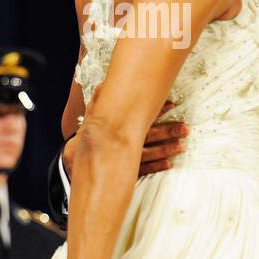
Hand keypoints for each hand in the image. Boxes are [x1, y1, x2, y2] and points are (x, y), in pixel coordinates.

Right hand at [63, 101, 186, 178]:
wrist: (73, 167)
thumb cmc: (85, 141)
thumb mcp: (89, 121)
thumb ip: (97, 102)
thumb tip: (104, 84)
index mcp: (115, 129)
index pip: (140, 117)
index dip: (157, 110)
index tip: (172, 104)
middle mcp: (121, 144)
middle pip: (149, 136)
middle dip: (168, 131)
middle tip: (185, 128)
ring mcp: (124, 160)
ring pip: (150, 154)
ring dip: (167, 149)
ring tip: (182, 145)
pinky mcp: (126, 174)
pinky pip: (144, 170)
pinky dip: (157, 166)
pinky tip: (169, 163)